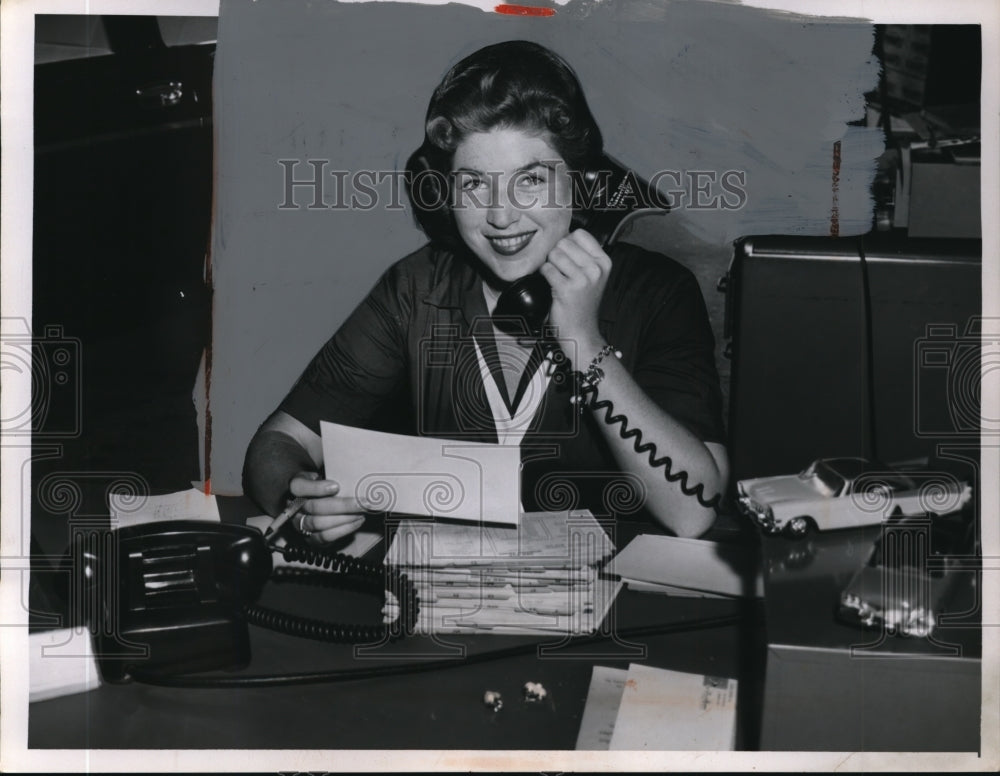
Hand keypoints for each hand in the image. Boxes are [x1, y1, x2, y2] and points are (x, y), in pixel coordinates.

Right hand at [288, 471, 365, 542]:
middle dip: (342, 505)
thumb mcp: (325, 474)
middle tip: (362, 502)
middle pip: (314, 507)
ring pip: (319, 523)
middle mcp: (294, 507)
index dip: (317, 488)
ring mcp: (300, 524)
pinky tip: (357, 521)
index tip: (337, 486)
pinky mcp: (310, 539)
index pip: (298, 487)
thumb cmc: (325, 485)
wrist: (318, 502)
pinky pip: (324, 537)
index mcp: (296, 487)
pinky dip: (343, 530)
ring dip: (344, 518)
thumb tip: (353, 478)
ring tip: (361, 512)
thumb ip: (333, 475)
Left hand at [538, 229, 610, 359]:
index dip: (568, 242)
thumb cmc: (583, 303)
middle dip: (556, 254)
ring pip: (554, 254)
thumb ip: (583, 255)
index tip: (567, 257)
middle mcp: (596, 269)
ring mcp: (582, 279)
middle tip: (560, 270)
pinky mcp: (567, 289)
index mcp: (604, 262)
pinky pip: (547, 269)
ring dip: (550, 264)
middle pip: (564, 242)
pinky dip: (544, 275)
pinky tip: (552, 284)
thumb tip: (562, 235)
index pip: (580, 234)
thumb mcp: (593, 276)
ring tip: (557, 277)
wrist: (581, 331)